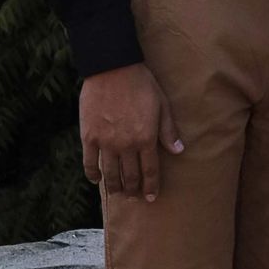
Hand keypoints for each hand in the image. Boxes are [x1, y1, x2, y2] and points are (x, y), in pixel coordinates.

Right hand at [80, 63, 182, 200]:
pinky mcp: (89, 137)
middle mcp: (126, 145)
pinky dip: (93, 174)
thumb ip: (169, 131)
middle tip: (134, 198)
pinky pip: (90, 163)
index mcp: (146, 138)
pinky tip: (97, 180)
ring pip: (110, 174)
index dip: (151, 186)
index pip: (150, 170)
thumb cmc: (142, 85)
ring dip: (114, 187)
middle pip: (129, 176)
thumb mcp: (162, 106)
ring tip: (118, 194)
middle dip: (133, 190)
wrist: (113, 70)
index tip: (151, 197)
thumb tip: (179, 151)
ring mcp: (106, 142)